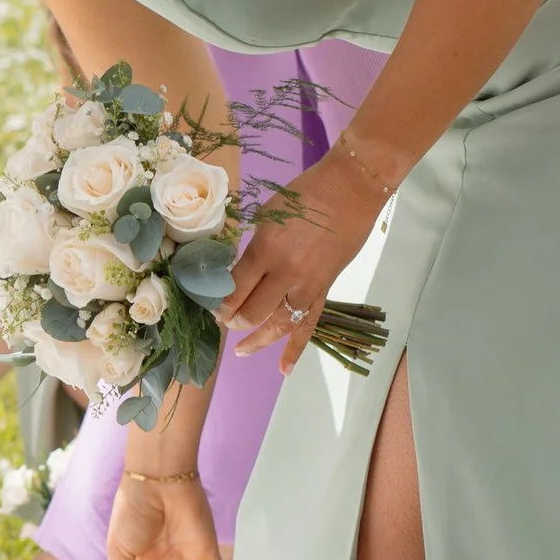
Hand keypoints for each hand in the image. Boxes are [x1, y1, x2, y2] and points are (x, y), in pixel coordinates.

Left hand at [223, 144, 387, 368]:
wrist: (351, 190)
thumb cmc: (306, 195)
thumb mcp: (269, 216)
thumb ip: (254, 248)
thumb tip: (236, 273)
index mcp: (266, 250)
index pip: (234, 289)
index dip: (219, 302)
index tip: (209, 306)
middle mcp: (285, 274)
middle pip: (252, 312)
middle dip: (232, 321)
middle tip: (222, 322)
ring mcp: (307, 285)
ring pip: (277, 325)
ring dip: (257, 340)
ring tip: (241, 350)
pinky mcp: (324, 290)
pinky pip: (308, 325)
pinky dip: (296, 349)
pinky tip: (284, 369)